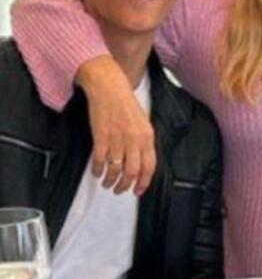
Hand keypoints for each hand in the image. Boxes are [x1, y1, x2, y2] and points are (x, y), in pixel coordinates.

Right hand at [77, 56, 155, 194]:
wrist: (109, 87)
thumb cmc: (125, 103)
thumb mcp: (143, 122)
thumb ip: (143, 142)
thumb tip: (141, 162)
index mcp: (147, 136)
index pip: (149, 167)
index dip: (143, 182)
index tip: (138, 191)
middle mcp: (134, 140)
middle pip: (132, 172)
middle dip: (125, 186)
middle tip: (120, 190)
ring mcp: (117, 139)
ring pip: (115, 169)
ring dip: (110, 180)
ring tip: (107, 183)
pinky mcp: (101, 136)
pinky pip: (100, 160)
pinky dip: (97, 170)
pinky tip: (96, 172)